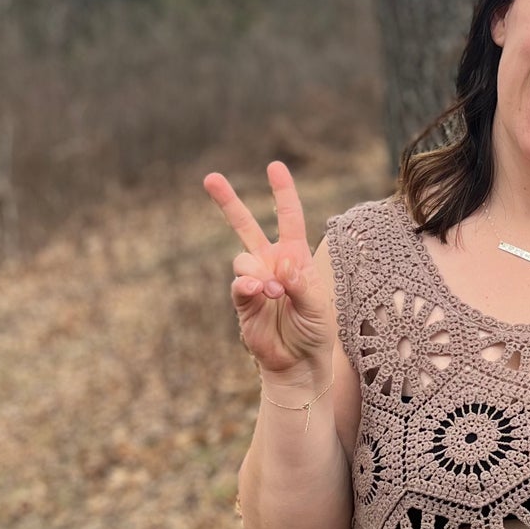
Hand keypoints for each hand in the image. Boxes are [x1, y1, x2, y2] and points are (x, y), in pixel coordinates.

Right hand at [202, 160, 333, 375]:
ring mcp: (254, 280)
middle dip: (227, 201)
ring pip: (242, 259)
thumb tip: (280, 264)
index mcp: (295, 255)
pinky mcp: (242, 300)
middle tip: (210, 178)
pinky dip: (247, 285)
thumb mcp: (319, 305)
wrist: (298, 361)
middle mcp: (270, 262)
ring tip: (275, 293)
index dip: (282, 192)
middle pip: (244, 225)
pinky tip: (258, 292)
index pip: (288, 217)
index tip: (274, 167)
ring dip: (259, 273)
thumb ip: (302, 282)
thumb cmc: (315, 330)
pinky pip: (238, 283)